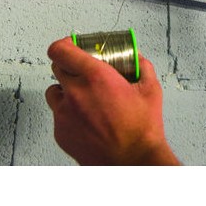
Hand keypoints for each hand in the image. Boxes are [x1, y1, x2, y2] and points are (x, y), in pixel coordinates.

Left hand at [45, 37, 179, 164]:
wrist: (134, 161)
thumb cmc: (143, 128)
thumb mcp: (150, 89)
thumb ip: (141, 66)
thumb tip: (136, 57)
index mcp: (95, 77)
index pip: (60, 50)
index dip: (64, 44)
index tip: (72, 45)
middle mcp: (75, 93)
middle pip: (56, 67)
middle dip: (68, 66)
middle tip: (83, 72)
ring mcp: (64, 114)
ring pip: (54, 92)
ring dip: (65, 90)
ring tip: (84, 99)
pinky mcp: (60, 133)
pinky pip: (58, 116)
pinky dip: (69, 114)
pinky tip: (88, 121)